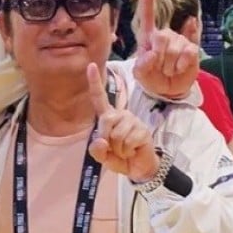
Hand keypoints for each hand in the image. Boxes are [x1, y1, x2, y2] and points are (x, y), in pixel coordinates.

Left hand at [86, 64, 159, 180]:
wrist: (138, 168)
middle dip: (106, 140)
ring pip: (116, 134)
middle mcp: (121, 114)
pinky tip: (133, 150)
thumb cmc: (119, 158)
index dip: (94, 82)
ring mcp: (133, 120)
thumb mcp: (102, 156)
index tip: (90, 65)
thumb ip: (96, 150)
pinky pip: (128, 141)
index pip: (99, 98)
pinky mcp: (142, 129)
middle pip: (106, 121)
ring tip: (125, 149)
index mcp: (108, 117)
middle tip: (115, 148)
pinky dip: (127, 151)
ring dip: (118, 148)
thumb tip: (101, 141)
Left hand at [131, 0, 198, 99]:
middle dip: (159, 57)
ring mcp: (180, 40)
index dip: (147, 3)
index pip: (147, 17)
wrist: (168, 89)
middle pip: (162, 38)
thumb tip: (153, 53)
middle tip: (158, 68)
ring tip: (168, 70)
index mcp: (148, 38)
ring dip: (170, 66)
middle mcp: (165, 35)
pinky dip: (182, 64)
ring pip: (176, 48)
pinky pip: (189, 52)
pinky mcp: (192, 48)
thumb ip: (141, 65)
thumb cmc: (152, 78)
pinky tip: (180, 66)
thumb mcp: (140, 75)